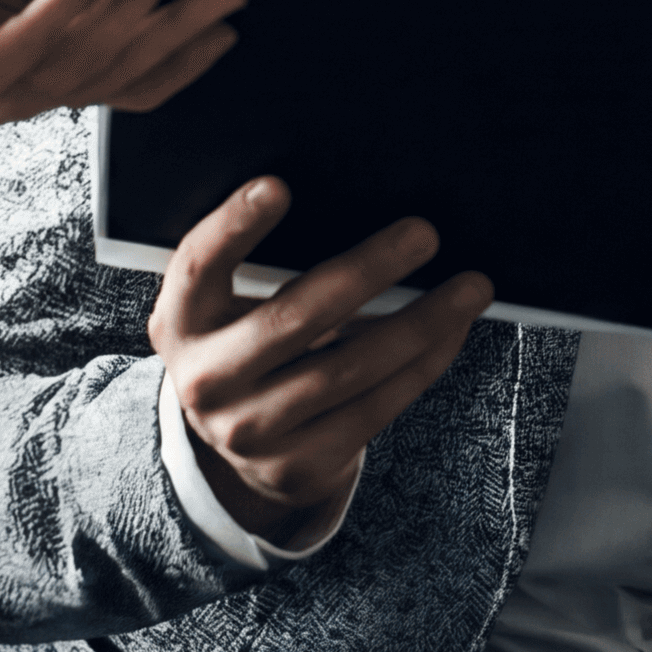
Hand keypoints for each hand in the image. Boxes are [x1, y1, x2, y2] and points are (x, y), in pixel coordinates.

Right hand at [154, 177, 495, 545]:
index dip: (234, 225)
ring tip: (471, 288)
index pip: (199, 266)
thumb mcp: (231, 306)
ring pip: (348, 369)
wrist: (240, 441)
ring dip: (420, 323)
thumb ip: (268, 268)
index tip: (278, 186)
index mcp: (180, 321)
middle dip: (367, 271)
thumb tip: (379, 228)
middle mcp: (204, 380)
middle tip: (424, 234)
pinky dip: (422, 365)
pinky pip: (374, 408)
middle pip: (292, 318)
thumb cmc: (249, 343)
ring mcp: (248, 430)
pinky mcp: (295, 465)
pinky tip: (452, 332)